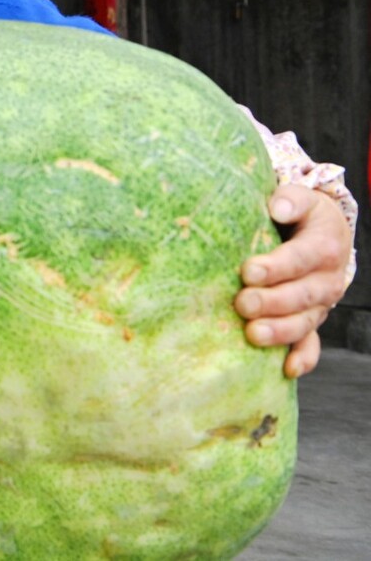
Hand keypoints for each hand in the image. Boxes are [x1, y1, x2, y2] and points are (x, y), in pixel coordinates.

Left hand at [235, 184, 353, 378]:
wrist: (323, 232)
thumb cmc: (301, 214)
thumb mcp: (301, 199)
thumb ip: (290, 199)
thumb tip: (278, 208)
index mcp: (324, 247)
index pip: (301, 258)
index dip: (276, 267)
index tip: (248, 271)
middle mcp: (326, 280)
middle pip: (301, 295)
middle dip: (272, 302)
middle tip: (243, 303)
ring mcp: (320, 305)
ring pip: (304, 323)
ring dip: (280, 332)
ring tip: (253, 335)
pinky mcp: (311, 320)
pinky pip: (311, 343)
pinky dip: (302, 358)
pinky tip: (286, 370)